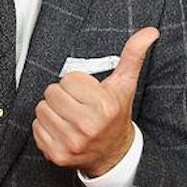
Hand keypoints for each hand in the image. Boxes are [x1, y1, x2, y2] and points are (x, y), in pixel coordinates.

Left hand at [32, 27, 158, 176]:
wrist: (113, 154)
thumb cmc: (116, 115)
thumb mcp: (124, 85)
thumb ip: (133, 55)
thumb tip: (150, 32)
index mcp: (104, 106)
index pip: (68, 79)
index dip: (75, 84)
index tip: (86, 93)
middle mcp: (88, 126)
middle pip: (51, 93)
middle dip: (61, 95)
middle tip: (76, 104)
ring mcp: (72, 143)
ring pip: (42, 109)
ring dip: (52, 110)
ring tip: (68, 116)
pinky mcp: (57, 155)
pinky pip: (36, 128)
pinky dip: (45, 127)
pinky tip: (62, 129)